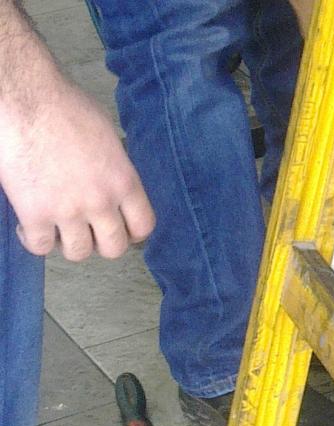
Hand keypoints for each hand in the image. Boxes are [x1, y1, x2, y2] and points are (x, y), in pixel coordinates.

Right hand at [0, 79, 153, 260]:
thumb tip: (112, 180)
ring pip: (78, 253)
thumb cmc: (64, 106)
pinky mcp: (34, 214)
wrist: (24, 99)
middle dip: (101, 243)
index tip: (121, 229)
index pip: (144, 226)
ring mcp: (68, 211)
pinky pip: (40, 247)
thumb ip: (115, 167)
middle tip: (88, 231)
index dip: (132, 232)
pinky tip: (27, 225)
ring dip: (68, 244)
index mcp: (124, 181)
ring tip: (58, 227)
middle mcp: (101, 201)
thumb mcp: (107, 136)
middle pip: (114, 248)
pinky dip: (33, 240)